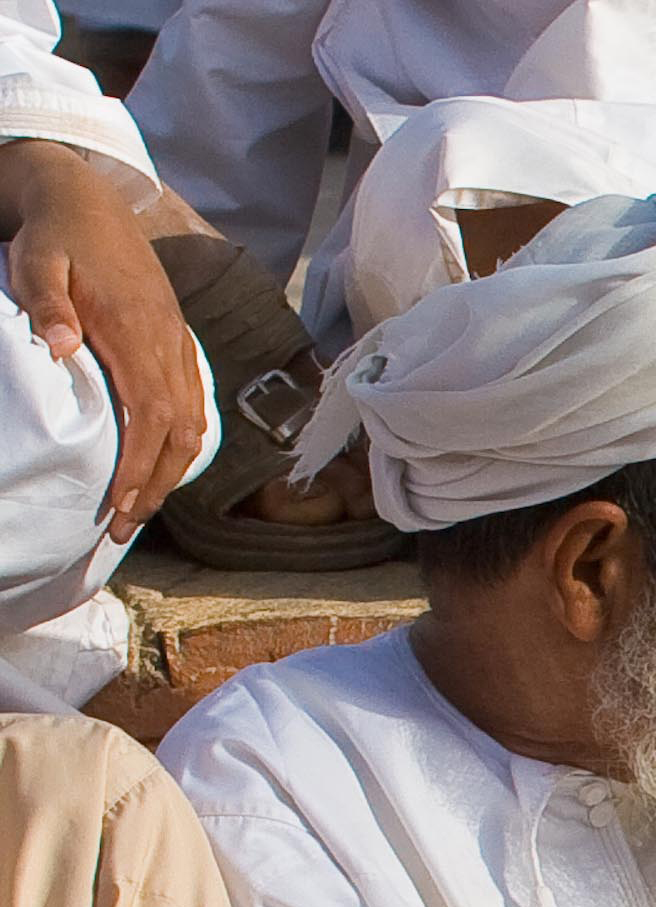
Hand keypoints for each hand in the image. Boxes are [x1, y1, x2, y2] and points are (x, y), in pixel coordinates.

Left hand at [0, 141, 208, 542]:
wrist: (87, 202)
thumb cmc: (55, 237)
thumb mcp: (36, 262)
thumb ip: (46, 302)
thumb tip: (59, 345)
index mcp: (137, 328)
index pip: (153, 412)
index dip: (142, 462)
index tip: (122, 502)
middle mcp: (167, 342)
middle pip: (181, 429)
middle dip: (158, 483)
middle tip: (126, 527)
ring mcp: (176, 343)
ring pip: (193, 421)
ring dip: (172, 470)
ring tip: (142, 508)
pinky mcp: (174, 343)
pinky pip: (192, 403)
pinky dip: (181, 443)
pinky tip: (162, 466)